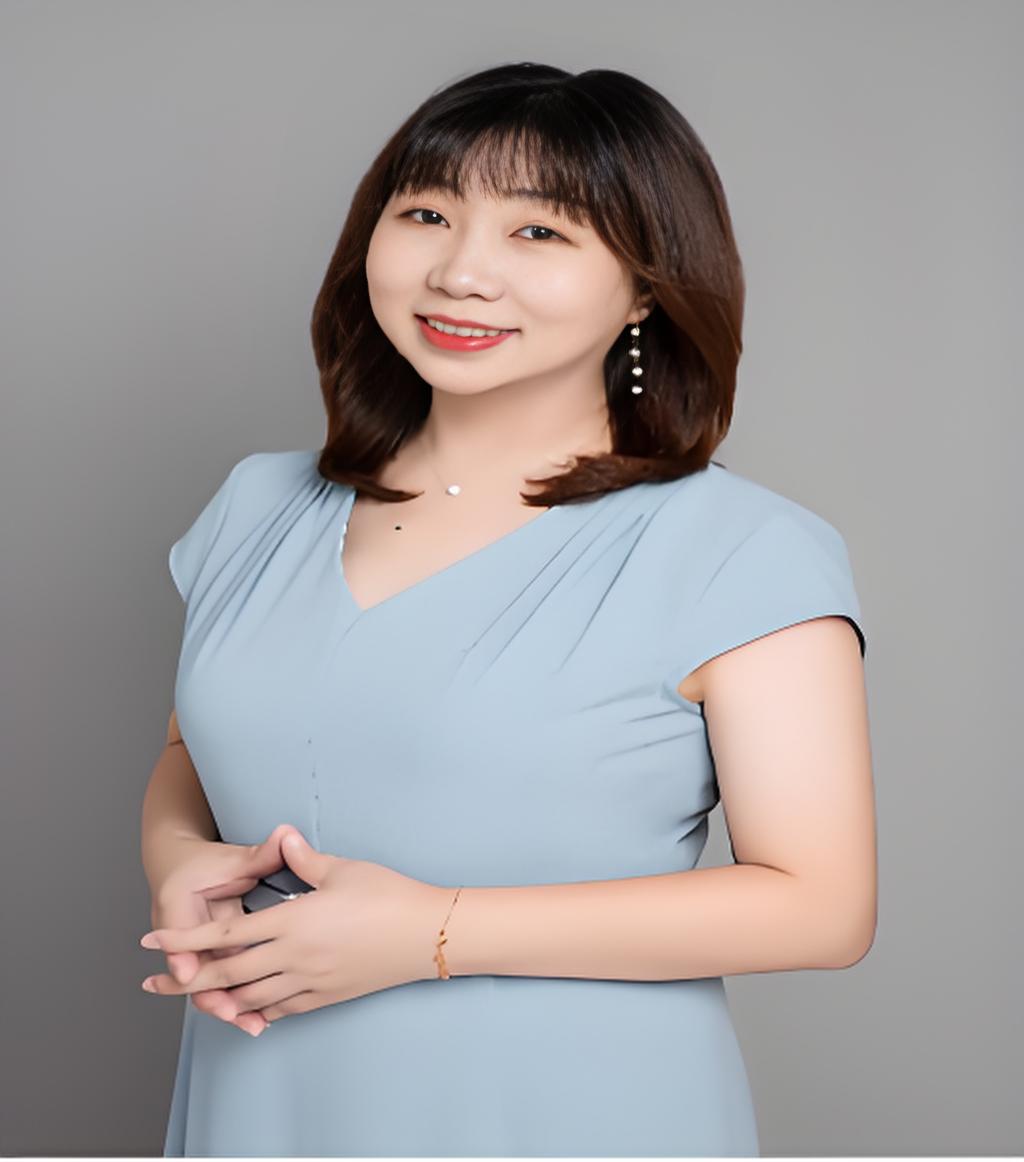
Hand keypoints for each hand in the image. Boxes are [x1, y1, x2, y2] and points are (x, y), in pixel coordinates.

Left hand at [139, 831, 451, 1024]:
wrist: (424, 935)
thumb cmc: (387, 896)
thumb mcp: (342, 869)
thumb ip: (303, 859)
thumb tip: (282, 837)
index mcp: (292, 922)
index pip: (225, 935)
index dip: (184, 940)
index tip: (152, 941)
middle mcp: (293, 957)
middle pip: (227, 975)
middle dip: (185, 981)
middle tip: (152, 986)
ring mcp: (309, 982)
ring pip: (249, 998)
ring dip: (216, 999)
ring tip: (193, 998)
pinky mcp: (325, 997)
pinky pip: (279, 1010)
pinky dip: (254, 1010)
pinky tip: (244, 1008)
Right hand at [145, 823, 298, 1035]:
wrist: (177, 867)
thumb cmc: (202, 863)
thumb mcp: (228, 857)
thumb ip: (259, 853)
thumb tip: (285, 835)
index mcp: (176, 903)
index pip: (178, 933)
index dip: (183, 955)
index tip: (192, 973)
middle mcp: (180, 933)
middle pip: (192, 970)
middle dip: (210, 994)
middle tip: (233, 1013)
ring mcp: (193, 951)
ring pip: (208, 983)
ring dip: (226, 1004)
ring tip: (254, 1025)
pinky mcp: (208, 959)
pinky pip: (221, 984)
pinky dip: (236, 1000)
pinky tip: (260, 1019)